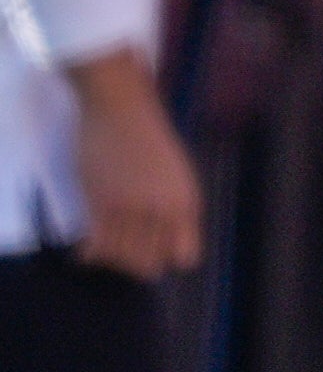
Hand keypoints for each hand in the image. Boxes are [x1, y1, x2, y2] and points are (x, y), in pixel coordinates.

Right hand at [65, 51, 201, 279]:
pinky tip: (87, 251)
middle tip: (126, 252)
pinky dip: (91, 253)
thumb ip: (175, 206)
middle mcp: (163, 210)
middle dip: (138, 262)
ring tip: (108, 249)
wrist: (121, 109)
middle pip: (150, 263)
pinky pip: (97, 246)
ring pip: (122, 259)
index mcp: (187, 201)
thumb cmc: (151, 137)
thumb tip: (170, 240)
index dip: (171, 258)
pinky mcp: (100, 204)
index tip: (159, 252)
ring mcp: (131, 209)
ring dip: (114, 259)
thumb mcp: (177, 173)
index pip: (185, 256)